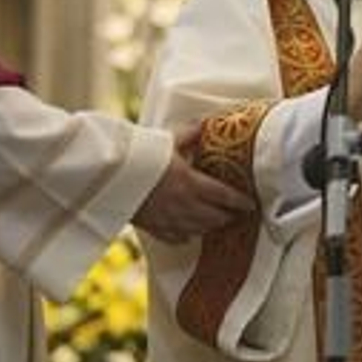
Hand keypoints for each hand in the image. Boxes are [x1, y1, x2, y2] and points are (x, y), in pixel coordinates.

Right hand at [133, 123, 256, 242]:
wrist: (111, 175)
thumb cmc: (140, 155)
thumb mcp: (168, 140)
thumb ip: (190, 133)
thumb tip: (205, 123)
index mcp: (191, 183)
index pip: (225, 196)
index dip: (240, 202)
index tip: (251, 205)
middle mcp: (184, 205)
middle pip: (215, 217)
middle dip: (228, 216)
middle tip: (236, 214)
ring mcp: (168, 219)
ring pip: (198, 230)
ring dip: (210, 227)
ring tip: (218, 223)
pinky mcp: (153, 227)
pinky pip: (175, 238)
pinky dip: (186, 236)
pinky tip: (189, 234)